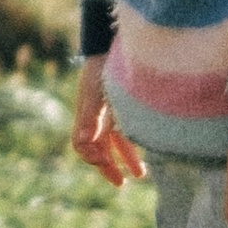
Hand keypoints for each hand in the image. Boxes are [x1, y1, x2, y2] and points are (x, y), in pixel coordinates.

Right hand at [72, 57, 148, 187]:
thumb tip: (82, 142)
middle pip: (98, 147)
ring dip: (125, 158)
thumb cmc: (103, 66)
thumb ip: (89, 116)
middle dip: (108, 167)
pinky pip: (126, 131)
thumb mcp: (96, 91)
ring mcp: (110, 111)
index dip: (91, 157)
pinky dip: (133, 144)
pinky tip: (145, 152)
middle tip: (121, 183)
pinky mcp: (124, 106)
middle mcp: (96, 116)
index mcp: (86, 114)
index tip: (106, 163)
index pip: (82, 144)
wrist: (113, 43)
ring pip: (114, 142)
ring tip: (140, 174)